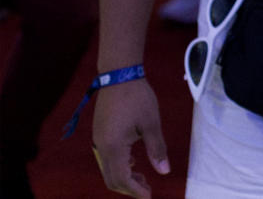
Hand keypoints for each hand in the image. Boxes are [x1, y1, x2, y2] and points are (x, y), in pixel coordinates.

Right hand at [93, 79, 169, 197]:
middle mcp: (101, 148)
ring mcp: (98, 141)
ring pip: (108, 170)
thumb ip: (157, 149)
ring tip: (144, 178)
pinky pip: (106, 159)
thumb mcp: (151, 123)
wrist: (118, 76)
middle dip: (129, 188)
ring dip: (124, 177)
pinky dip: (119, 167)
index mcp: (113, 147)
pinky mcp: (99, 135)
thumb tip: (164, 171)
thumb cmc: (137, 97)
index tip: (150, 196)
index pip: (121, 179)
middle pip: (111, 179)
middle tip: (148, 189)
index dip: (136, 191)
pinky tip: (133, 163)